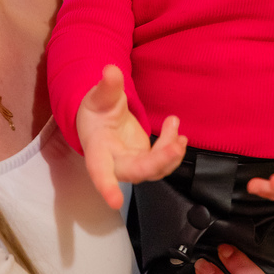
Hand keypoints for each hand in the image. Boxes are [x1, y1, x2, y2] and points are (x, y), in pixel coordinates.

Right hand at [76, 64, 186, 209]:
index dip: (106, 186)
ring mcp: (132, 164)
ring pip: (154, 170)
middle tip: (176, 146)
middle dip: (158, 162)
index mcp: (97, 149)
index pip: (99, 171)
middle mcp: (115, 162)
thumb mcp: (98, 95)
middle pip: (136, 172)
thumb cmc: (96, 110)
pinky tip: (178, 132)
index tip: (115, 202)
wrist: (101, 119)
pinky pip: (163, 163)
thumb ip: (106, 86)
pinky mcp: (146, 161)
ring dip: (171, 154)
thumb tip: (111, 70)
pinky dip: (174, 150)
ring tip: (175, 127)